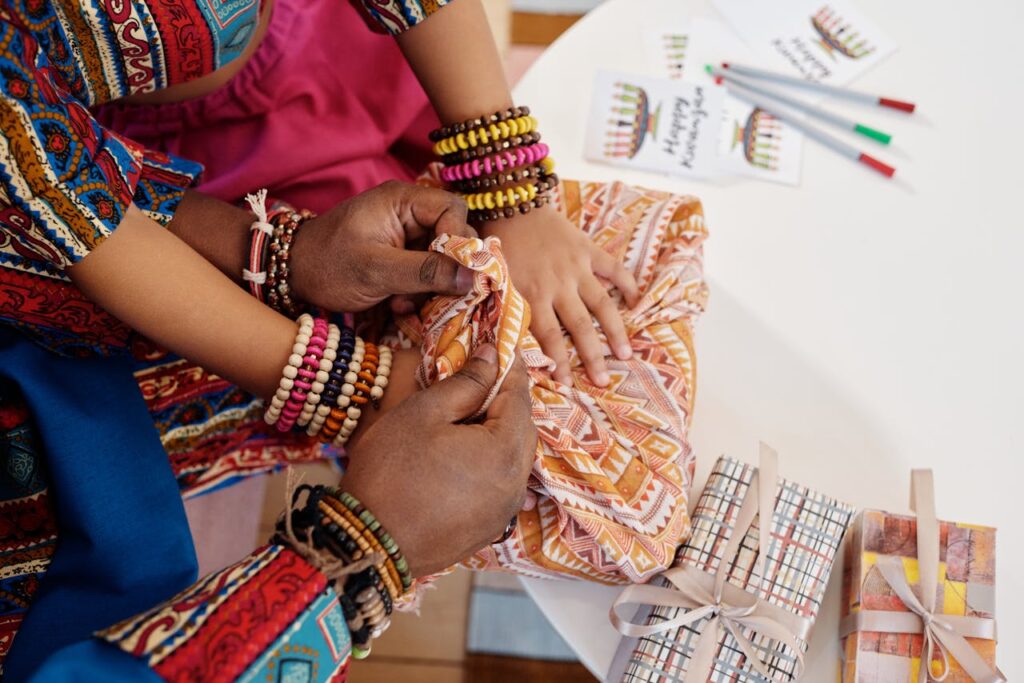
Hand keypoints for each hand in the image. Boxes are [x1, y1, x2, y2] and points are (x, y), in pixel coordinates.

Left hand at [289, 181, 476, 311]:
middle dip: (446, 269)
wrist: (294, 276)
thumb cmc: (328, 265)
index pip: (453, 210)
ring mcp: (406, 235)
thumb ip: (425, 272)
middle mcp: (409, 212)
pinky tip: (397, 303)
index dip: (458, 240)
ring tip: (404, 303)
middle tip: (431, 294)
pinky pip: (428, 272)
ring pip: (444, 259)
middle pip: (453, 236)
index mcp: (402, 200)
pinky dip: (419, 292)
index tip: (451, 271)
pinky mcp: (402, 256)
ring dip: (430, 286)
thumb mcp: (377, 270)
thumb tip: (474, 277)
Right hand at [341, 345, 535, 576]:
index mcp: (505, 451)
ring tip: (465, 417)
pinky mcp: (489, 529)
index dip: (510, 369)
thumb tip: (495, 355)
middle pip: (523, 428)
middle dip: (505, 401)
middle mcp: (516, 483)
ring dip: (498, 433)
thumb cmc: (390, 472)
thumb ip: (466, 382)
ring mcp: (505, 511)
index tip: (501, 347)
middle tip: (478, 380)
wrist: (368, 544)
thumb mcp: (424, 413)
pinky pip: (501, 484)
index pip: (520, 396)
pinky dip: (490, 463)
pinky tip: (460, 456)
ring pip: (514, 458)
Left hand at [486, 205, 639, 386]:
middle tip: (604, 381)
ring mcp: (576, 267)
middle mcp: (557, 285)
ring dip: (615, 330)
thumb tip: (502, 342)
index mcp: (531, 294)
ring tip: (626, 354)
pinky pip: (613, 268)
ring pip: (601, 304)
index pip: (548, 337)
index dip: (558, 362)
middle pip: (580, 327)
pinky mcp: (588, 248)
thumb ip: (502, 306)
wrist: (510, 201)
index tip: (567, 384)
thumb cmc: (496, 242)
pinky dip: (627, 284)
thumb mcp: (492, 278)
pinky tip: (638, 301)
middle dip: (593, 356)